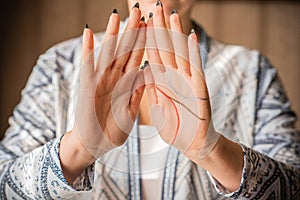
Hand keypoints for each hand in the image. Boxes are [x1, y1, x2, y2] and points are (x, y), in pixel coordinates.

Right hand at [73, 7, 145, 158]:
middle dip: (132, 31)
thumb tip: (147, 72)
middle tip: (139, 11)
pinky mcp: (87, 86)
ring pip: (108, 53)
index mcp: (127, 84)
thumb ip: (136, 92)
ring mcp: (100, 80)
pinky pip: (88, 65)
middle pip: (125, 50)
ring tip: (116, 15)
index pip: (139, 57)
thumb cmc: (113, 130)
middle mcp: (114, 78)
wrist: (94, 144)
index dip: (146, 41)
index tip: (153, 25)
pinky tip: (89, 32)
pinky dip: (88, 49)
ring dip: (112, 34)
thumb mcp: (130, 111)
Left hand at [144, 4, 219, 158]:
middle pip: (164, 49)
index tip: (139, 23)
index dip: (145, 39)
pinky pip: (195, 67)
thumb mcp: (158, 108)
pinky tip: (190, 36)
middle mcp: (173, 78)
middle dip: (159, 29)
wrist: (193, 144)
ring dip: (175, 34)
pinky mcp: (199, 88)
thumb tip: (144, 69)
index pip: (151, 56)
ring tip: (171, 15)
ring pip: (179, 53)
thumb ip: (151, 90)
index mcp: (161, 83)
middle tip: (154, 8)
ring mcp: (186, 81)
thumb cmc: (175, 128)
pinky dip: (193, 52)